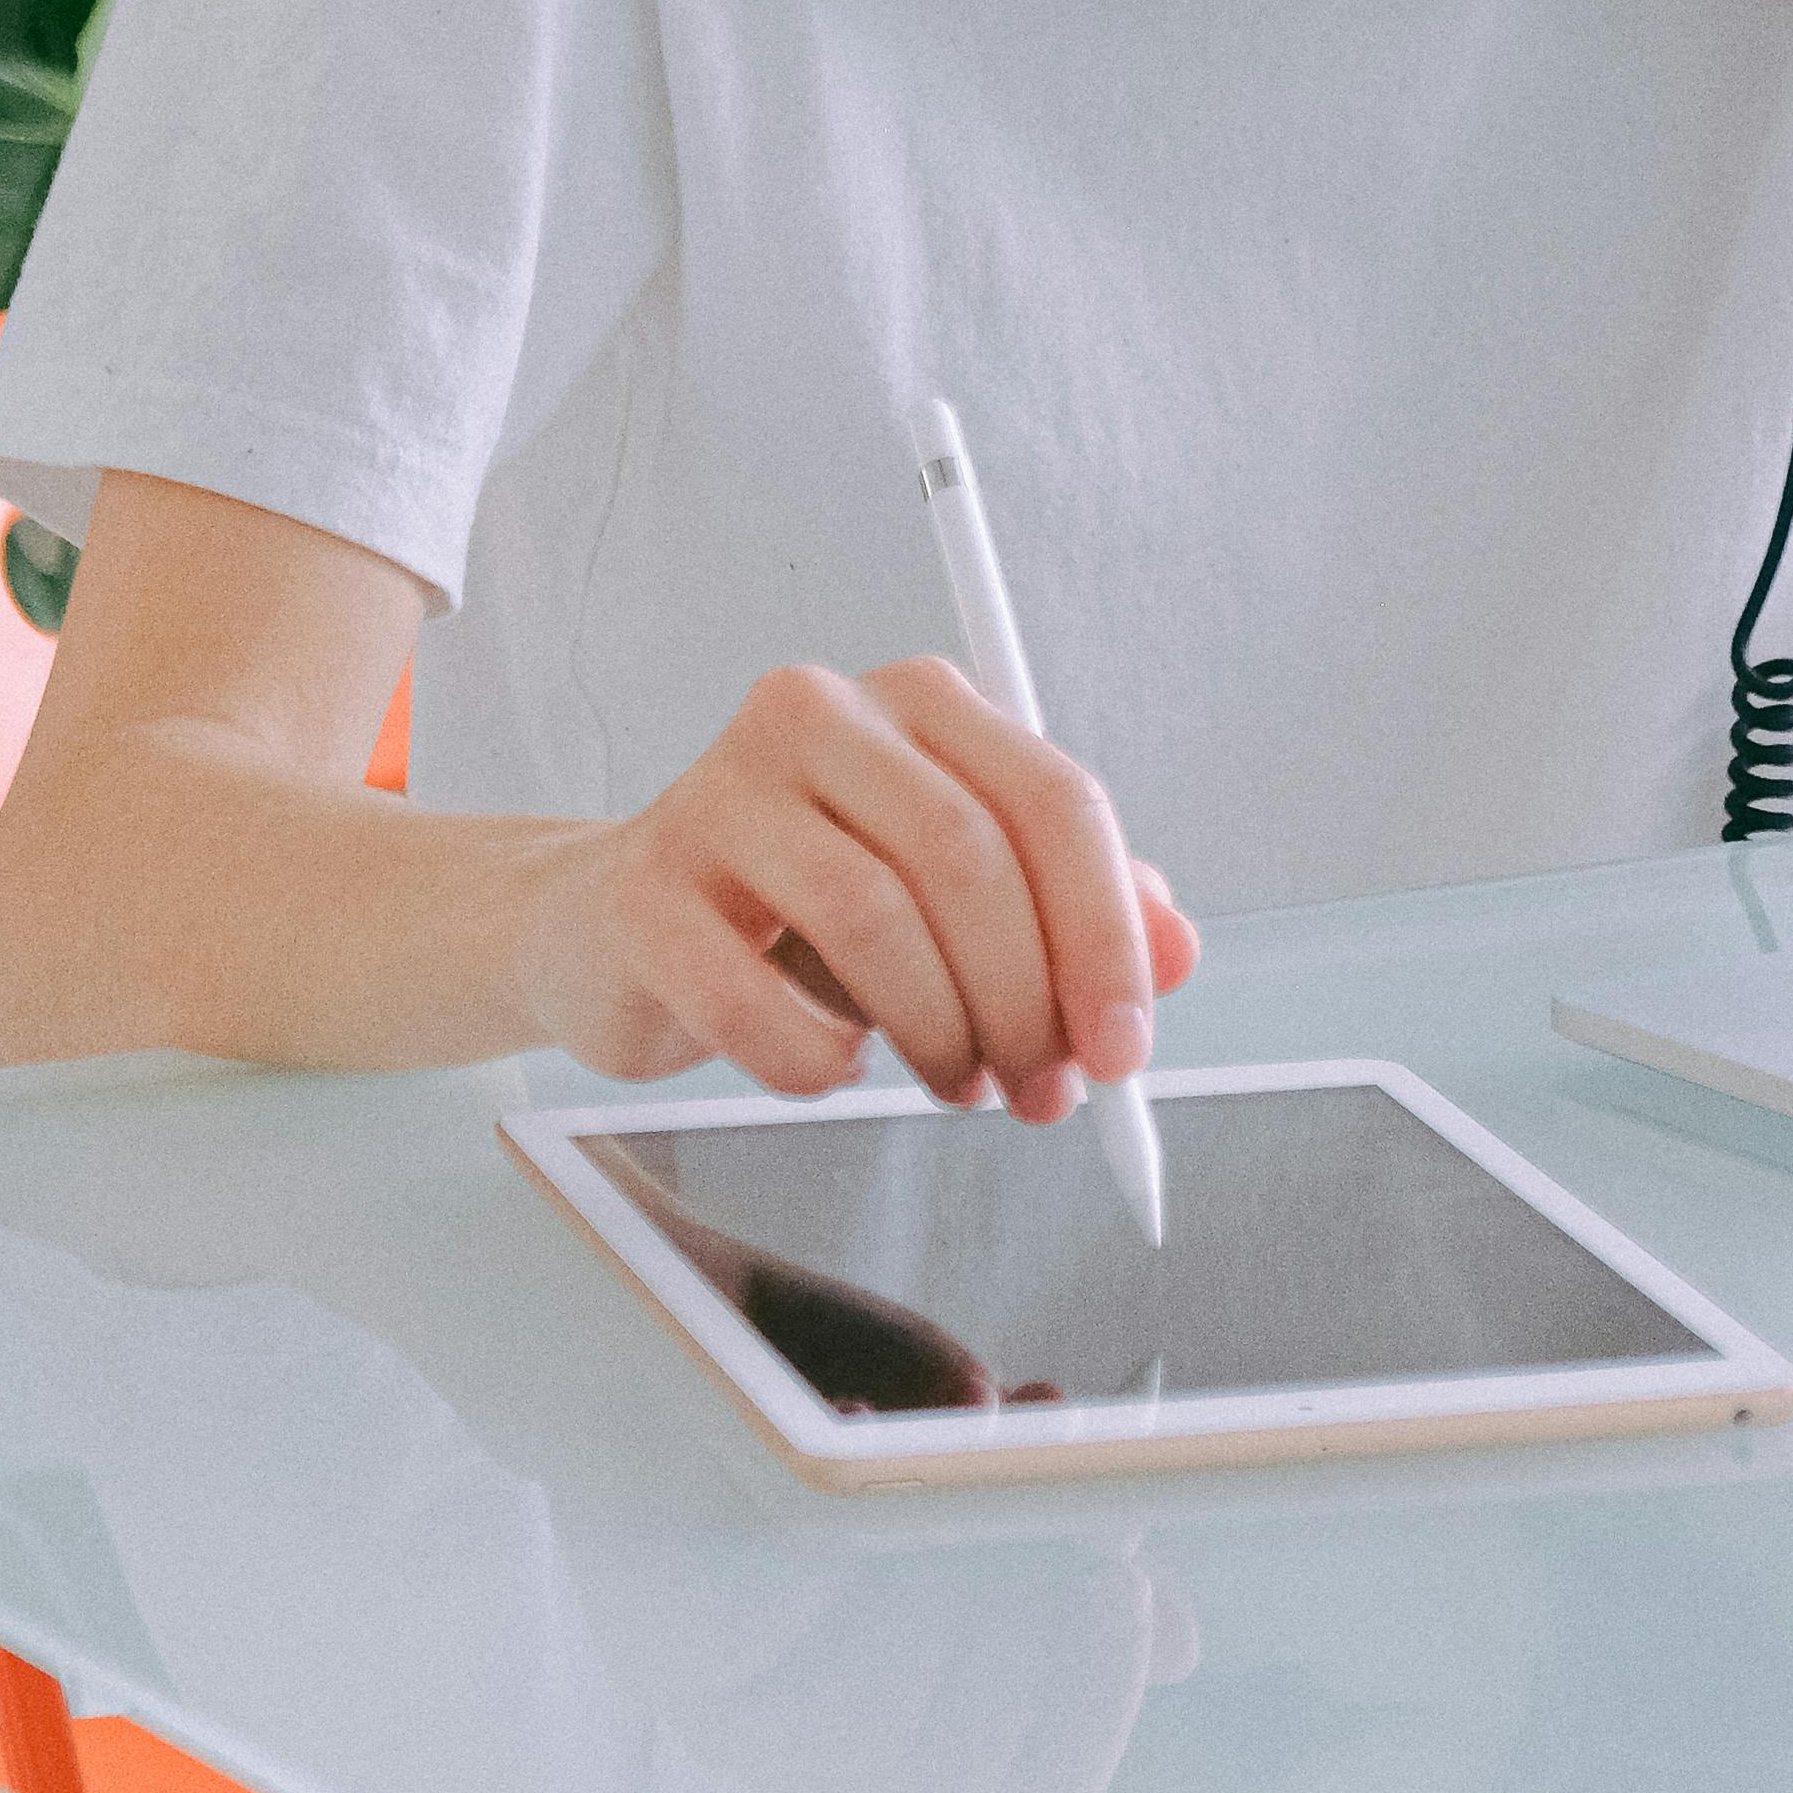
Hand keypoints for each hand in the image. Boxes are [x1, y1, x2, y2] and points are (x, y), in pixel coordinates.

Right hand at [520, 656, 1199, 1122]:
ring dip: (938, 1034)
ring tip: (953, 1081)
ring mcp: (719, 792)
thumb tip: (1176, 951)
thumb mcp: (955, 896)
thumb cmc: (803, 909)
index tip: (1124, 1047)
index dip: (1105, 935)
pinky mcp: (644, 887)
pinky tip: (833, 1064)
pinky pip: (758, 1002)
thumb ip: (1070, 911)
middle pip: (968, 857)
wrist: (616, 928)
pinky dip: (816, 1062)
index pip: (1051, 799)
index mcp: (918, 702)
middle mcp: (819, 715)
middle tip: (1041, 1090)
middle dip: (1026, 1001)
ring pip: (875, 920)